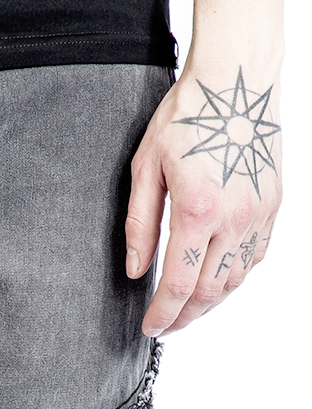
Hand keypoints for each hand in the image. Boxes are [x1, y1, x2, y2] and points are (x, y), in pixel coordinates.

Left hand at [126, 61, 282, 335]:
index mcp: (198, 210)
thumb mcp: (147, 167)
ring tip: (187, 306)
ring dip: (210, 301)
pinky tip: (216, 278)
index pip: (179, 284)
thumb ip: (140, 224)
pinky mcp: (272, 205)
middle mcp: (234, 218)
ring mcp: (258, 214)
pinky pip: (255, 257)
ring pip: (235, 280)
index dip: (163, 314)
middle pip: (209, 292)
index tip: (150, 328)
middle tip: (166, 325)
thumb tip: (136, 269)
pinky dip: (234, 276)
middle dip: (185, 316)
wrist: (236, 80)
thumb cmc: (189, 114)